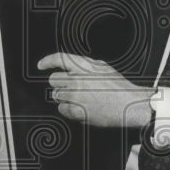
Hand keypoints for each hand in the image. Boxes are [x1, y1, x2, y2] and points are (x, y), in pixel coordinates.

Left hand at [37, 53, 154, 128]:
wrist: (129, 104)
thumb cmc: (119, 87)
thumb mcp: (103, 68)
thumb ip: (86, 65)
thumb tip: (72, 67)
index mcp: (85, 66)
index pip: (59, 59)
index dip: (47, 61)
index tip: (41, 66)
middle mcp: (78, 79)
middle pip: (54, 80)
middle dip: (59, 83)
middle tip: (69, 88)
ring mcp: (76, 96)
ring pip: (56, 95)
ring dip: (63, 97)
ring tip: (78, 99)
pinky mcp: (77, 111)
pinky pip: (62, 109)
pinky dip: (68, 109)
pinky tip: (79, 108)